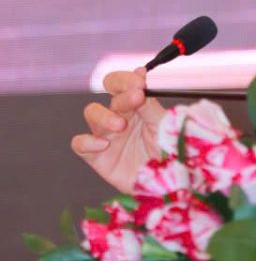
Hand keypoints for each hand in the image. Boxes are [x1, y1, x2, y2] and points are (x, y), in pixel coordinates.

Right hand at [73, 68, 163, 191]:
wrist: (169, 185)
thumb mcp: (164, 126)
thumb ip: (150, 104)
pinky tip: (103, 145)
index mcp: (136, 106)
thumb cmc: (169, 153)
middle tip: (137, 97)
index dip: (125, 79)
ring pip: (91, 113)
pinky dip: (87, 141)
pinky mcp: (97, 157)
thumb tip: (140, 75)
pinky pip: (80, 143)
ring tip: (121, 126)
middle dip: (121, 95)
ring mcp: (107, 136)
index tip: (139, 81)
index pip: (121, 84)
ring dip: (104, 116)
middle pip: (108, 95)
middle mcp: (119, 117)